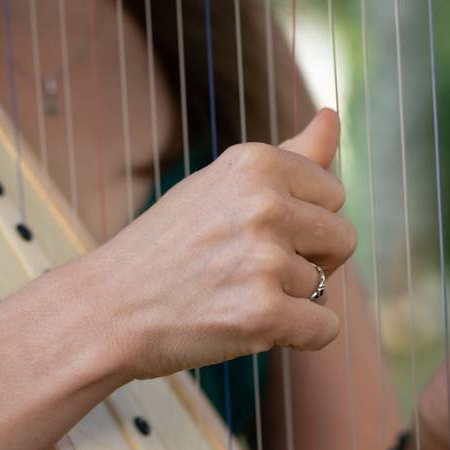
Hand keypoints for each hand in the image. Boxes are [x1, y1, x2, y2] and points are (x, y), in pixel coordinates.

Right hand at [85, 108, 356, 379]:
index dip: (304, 220)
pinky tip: (253, 326)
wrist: (105, 308)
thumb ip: (290, 153)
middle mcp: (264, 204)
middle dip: (311, 258)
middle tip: (251, 267)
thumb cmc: (170, 244)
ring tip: (233, 293)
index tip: (257, 230)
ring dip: (290, 298)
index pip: (333, 193)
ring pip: (325, 286)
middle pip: (343, 238)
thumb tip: (333, 114)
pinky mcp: (262, 313)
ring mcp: (264, 260)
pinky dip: (299, 335)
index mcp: (257, 162)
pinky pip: (325, 328)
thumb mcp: (223, 183)